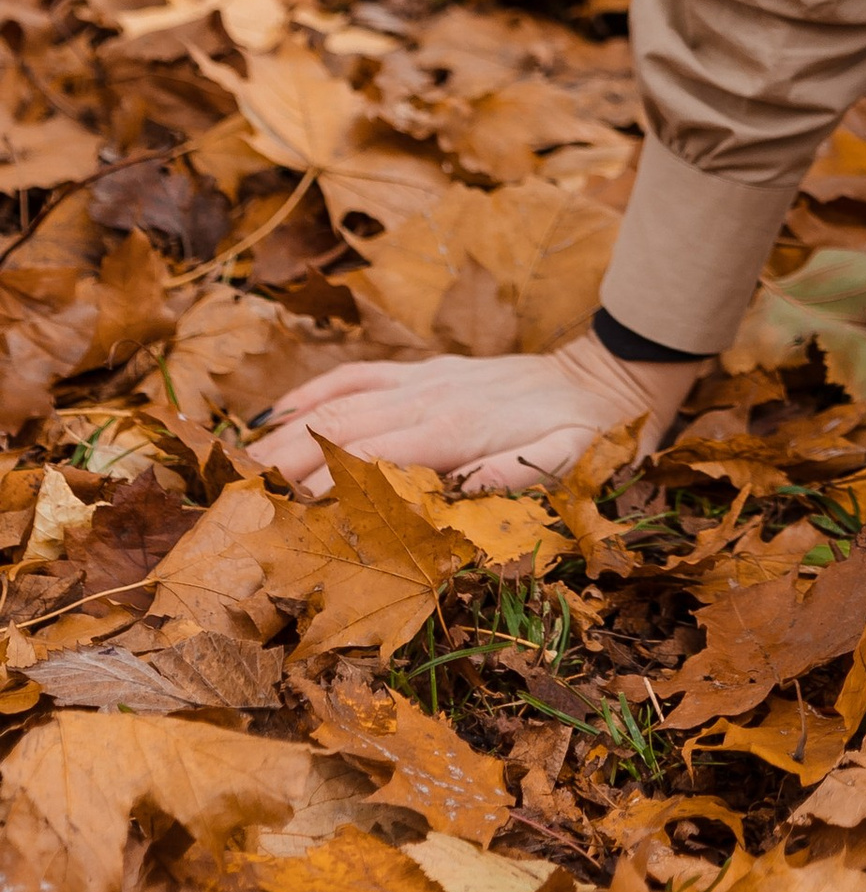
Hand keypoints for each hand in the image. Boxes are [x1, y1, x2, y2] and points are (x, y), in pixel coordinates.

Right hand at [258, 330, 702, 494]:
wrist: (606, 378)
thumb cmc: (587, 435)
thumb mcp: (568, 464)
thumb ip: (515, 476)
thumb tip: (459, 491)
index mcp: (457, 432)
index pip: (373, 461)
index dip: (323, 489)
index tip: (276, 520)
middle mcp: (429, 400)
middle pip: (341, 434)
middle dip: (285, 468)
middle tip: (233, 506)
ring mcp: (423, 381)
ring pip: (339, 404)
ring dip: (287, 435)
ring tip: (237, 469)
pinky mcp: (425, 371)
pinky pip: (360, 376)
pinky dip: (315, 391)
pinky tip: (277, 413)